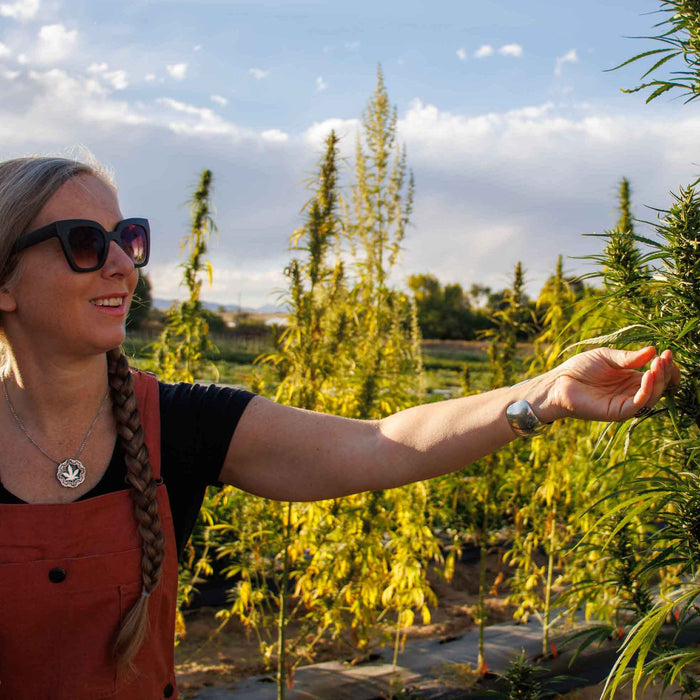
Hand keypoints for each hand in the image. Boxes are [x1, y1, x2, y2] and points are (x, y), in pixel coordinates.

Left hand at [549, 346, 680, 422]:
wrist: (559, 382)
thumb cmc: (580, 368)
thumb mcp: (607, 357)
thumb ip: (629, 357)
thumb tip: (654, 350)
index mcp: (631, 379)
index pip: (658, 376)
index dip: (666, 367)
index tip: (668, 353)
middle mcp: (631, 392)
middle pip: (659, 386)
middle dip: (665, 371)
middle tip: (665, 357)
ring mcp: (625, 403)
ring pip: (652, 396)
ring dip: (659, 380)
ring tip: (657, 364)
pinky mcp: (617, 412)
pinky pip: (638, 405)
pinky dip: (646, 391)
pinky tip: (647, 375)